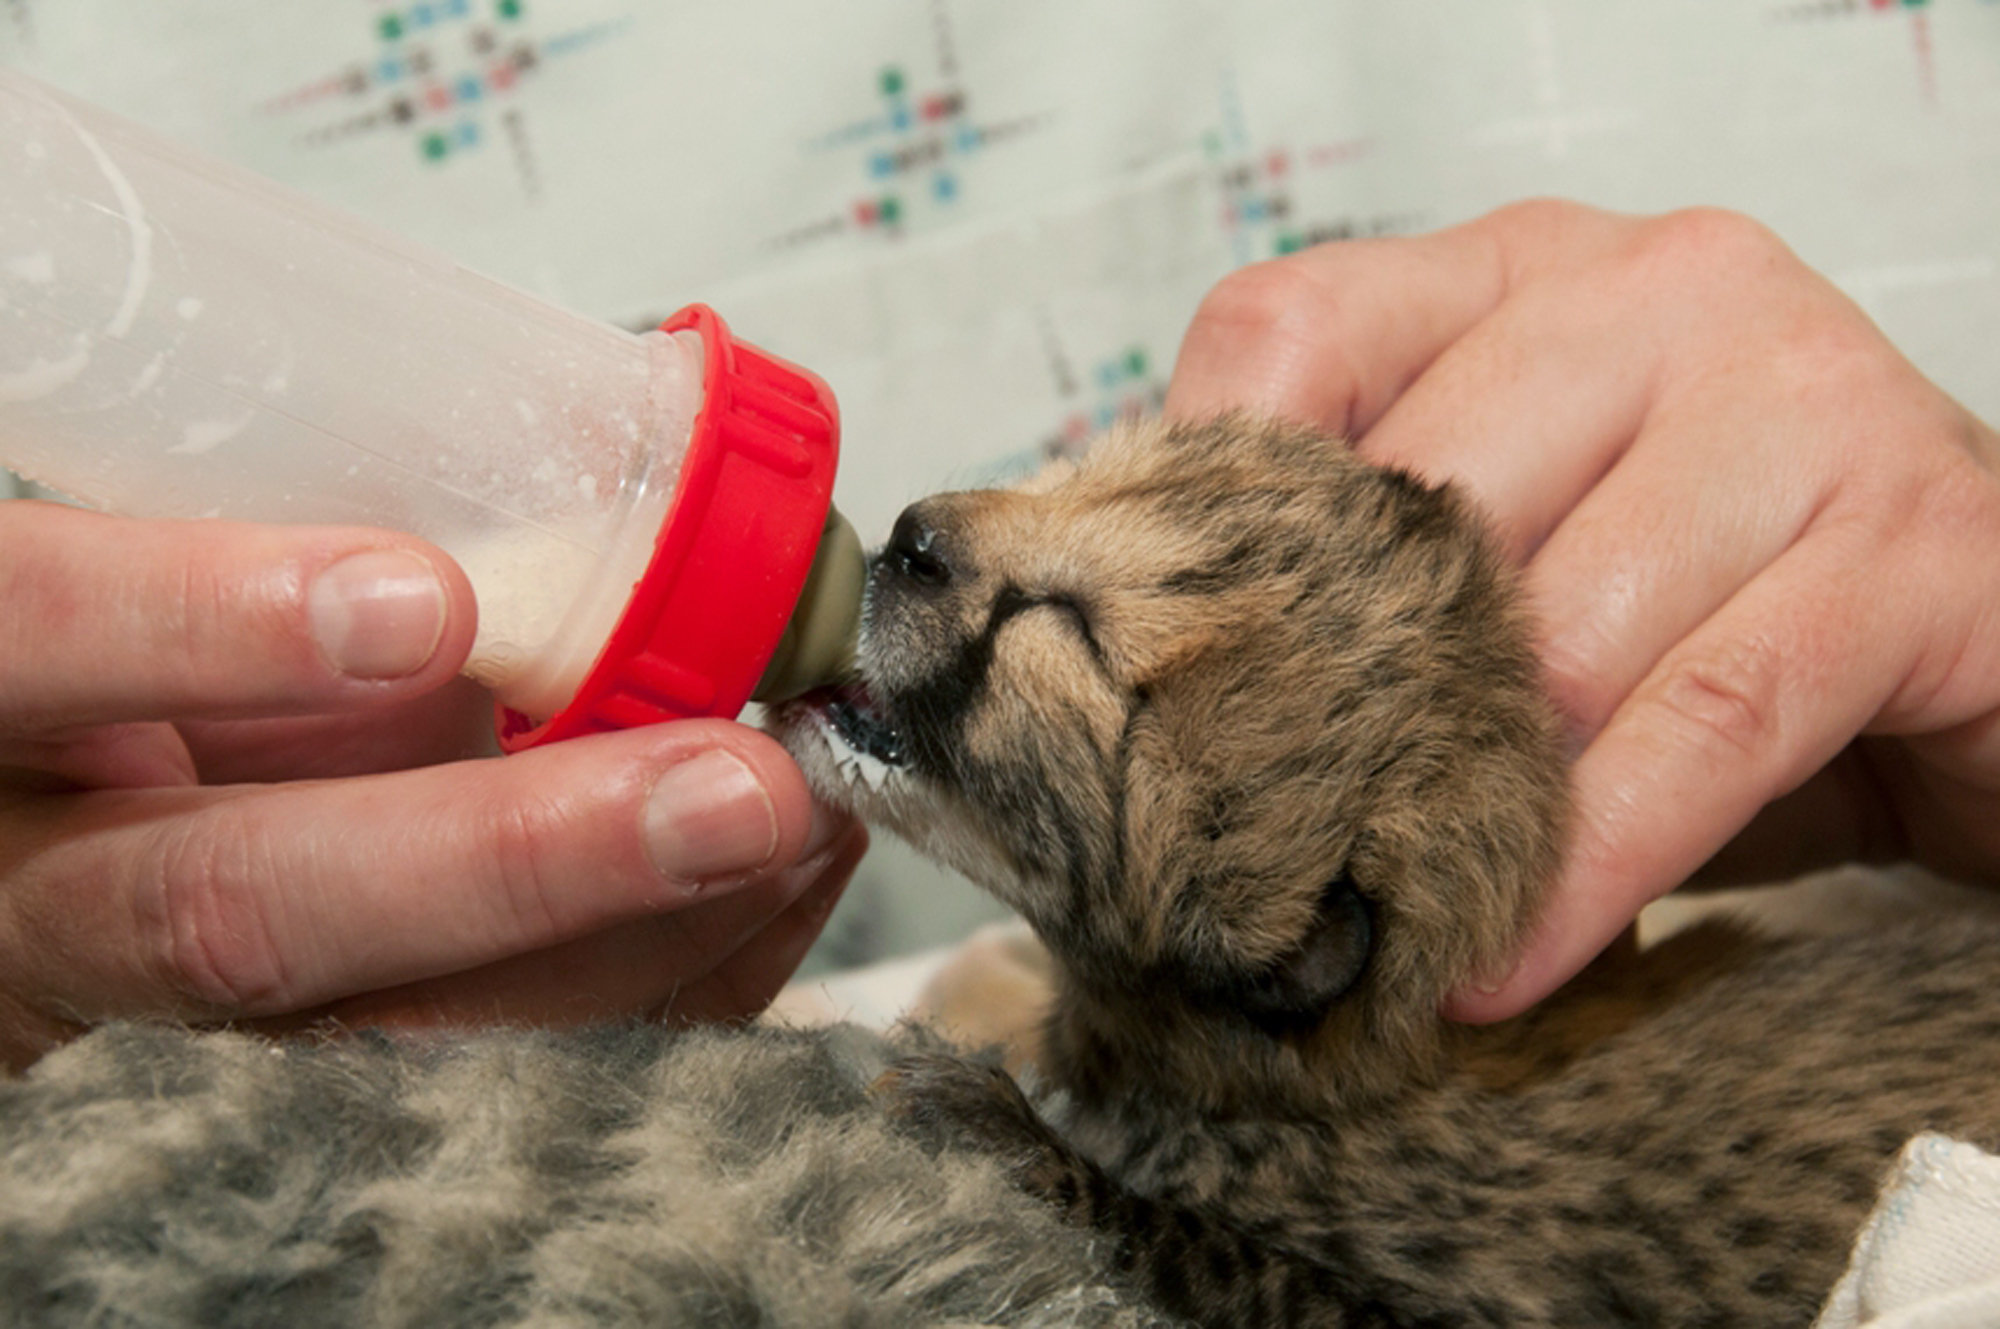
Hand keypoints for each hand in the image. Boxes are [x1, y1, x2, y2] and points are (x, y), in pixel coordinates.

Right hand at [0, 501, 862, 1068]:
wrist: (37, 841)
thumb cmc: (105, 664)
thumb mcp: (135, 563)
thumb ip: (260, 527)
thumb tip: (548, 454)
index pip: (25, 642)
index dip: (196, 625)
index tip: (419, 601)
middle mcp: (51, 890)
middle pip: (237, 913)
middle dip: (511, 859)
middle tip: (730, 792)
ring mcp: (161, 1017)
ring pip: (385, 1032)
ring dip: (634, 933)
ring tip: (800, 822)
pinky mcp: (286, 1079)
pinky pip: (489, 1067)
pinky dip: (660, 983)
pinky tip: (777, 895)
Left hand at [1165, 200, 1999, 1020]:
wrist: (1975, 667)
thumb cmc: (1708, 611)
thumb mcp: (1510, 561)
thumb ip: (1361, 570)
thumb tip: (1142, 671)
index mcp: (1526, 276)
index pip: (1288, 335)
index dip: (1202, 508)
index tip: (1158, 666)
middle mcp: (1661, 294)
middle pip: (1410, 500)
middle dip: (1330, 703)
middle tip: (1257, 844)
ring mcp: (1804, 396)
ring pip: (1553, 632)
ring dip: (1459, 803)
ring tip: (1385, 920)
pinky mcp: (1922, 542)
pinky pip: (1702, 723)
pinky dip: (1593, 861)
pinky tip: (1506, 956)